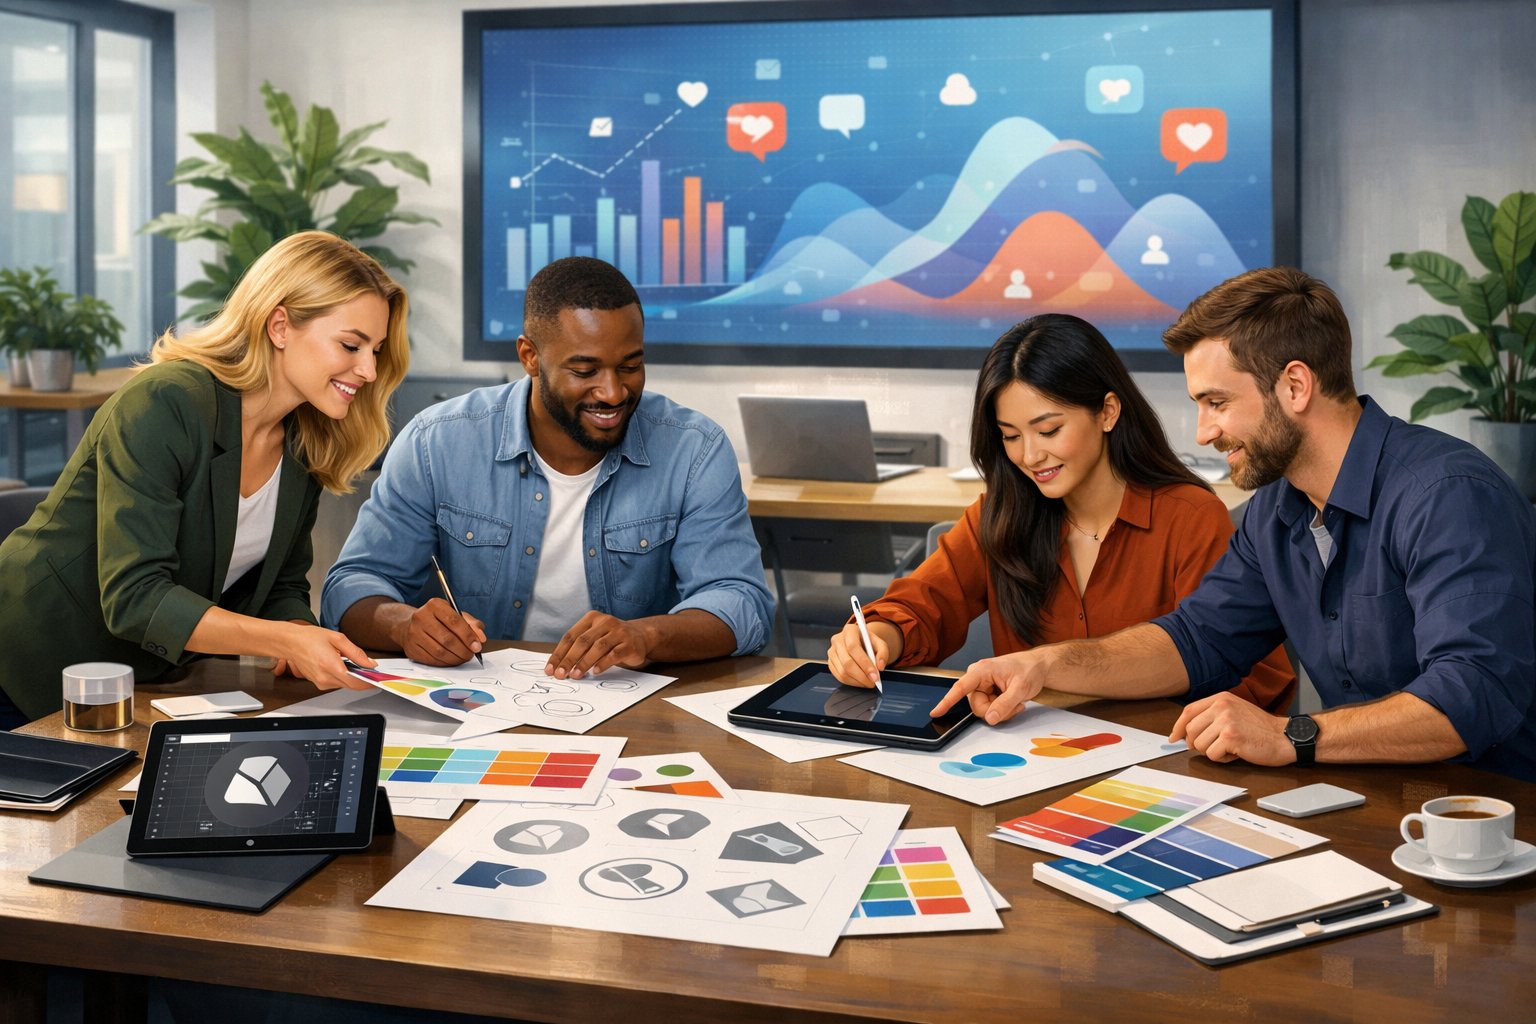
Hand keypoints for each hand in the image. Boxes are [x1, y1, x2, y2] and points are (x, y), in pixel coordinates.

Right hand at [272, 624, 375, 691]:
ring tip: (357, 666)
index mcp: (331, 666)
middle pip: (352, 685)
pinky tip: (344, 667)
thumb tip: (370, 663)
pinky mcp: (318, 683)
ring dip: (353, 678)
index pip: (356, 682)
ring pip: (345, 685)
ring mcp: (321, 683)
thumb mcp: (338, 639)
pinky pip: (337, 683)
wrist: (291, 642)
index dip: (370, 682)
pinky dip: (344, 677)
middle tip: (372, 672)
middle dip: (364, 680)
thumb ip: (356, 653)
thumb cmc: (310, 638)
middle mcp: (325, 678)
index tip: (379, 679)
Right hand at [395, 597, 486, 665]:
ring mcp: (414, 634)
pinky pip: (432, 660)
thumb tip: (481, 638)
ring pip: (439, 652)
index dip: (468, 636)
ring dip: (455, 659)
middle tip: (471, 654)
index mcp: (435, 605)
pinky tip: (451, 660)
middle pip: (447, 639)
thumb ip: (472, 624)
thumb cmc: (439, 620)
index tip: (478, 646)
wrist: (412, 625)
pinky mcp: (411, 648)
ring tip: (463, 658)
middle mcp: (421, 617)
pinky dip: (445, 663)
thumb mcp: (456, 615)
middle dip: (463, 650)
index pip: (454, 621)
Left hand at [547, 611, 650, 678]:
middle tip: (560, 674)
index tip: (550, 669)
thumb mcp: (594, 637)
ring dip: (584, 663)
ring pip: (598, 647)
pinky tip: (596, 672)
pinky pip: (614, 654)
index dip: (559, 653)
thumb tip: (559, 667)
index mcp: (592, 618)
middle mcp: (605, 622)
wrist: (641, 636)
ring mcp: (619, 632)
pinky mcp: (629, 644)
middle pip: (582, 641)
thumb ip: (579, 648)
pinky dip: (603, 663)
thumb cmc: (612, 639)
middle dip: (568, 659)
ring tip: (575, 675)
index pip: (570, 636)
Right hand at [827, 621, 888, 687]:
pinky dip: (851, 682)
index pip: (853, 647)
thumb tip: (880, 667)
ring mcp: (832, 652)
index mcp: (849, 630)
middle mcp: (837, 640)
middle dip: (862, 676)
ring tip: (868, 682)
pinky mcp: (830, 662)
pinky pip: (839, 677)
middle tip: (873, 682)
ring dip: (857, 681)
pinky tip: (860, 681)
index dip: (864, 663)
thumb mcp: (880, 643)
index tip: (875, 674)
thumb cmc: (869, 643)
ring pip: (842, 672)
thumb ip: (883, 653)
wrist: (860, 642)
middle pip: (847, 662)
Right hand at [930, 652, 1047, 724]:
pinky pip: (989, 709)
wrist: (1038, 667)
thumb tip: (989, 718)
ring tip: (1015, 701)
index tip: (935, 711)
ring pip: (984, 710)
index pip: (960, 688)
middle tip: (1014, 704)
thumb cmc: (1029, 670)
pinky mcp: (987, 692)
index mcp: (981, 671)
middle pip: (977, 706)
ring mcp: (982, 685)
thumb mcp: (1021, 688)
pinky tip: (1012, 701)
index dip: (947, 701)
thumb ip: (1004, 704)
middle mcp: (978, 677)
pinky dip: (1002, 709)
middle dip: (996, 710)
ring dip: (1001, 710)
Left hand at [1170, 691, 1292, 764]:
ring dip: (1212, 752)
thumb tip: (1185, 732)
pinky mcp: (1231, 737)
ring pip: (1199, 744)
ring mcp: (1226, 721)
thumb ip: (1212, 716)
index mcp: (1221, 698)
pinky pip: (1212, 755)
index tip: (1174, 737)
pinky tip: (1236, 753)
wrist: (1285, 737)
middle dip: (1196, 744)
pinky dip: (1222, 759)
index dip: (1178, 726)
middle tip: (1212, 748)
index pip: (1189, 711)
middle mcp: (1222, 706)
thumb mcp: (1235, 711)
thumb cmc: (1261, 728)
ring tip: (1230, 748)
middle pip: (1191, 730)